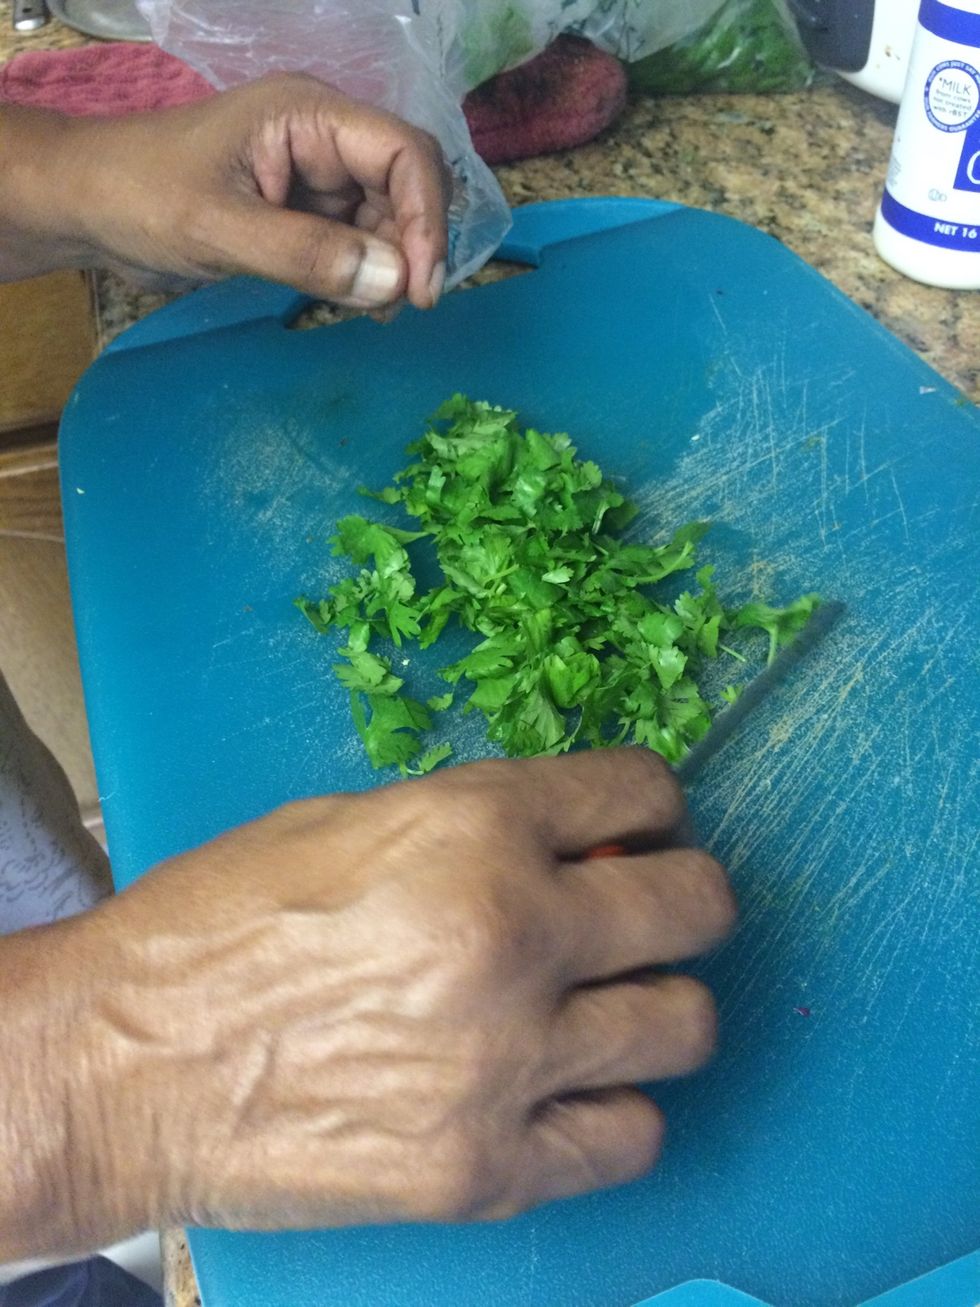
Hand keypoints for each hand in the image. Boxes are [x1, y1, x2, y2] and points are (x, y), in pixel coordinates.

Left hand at [0, 74, 449, 307]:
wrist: (88, 205)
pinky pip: (355, 239)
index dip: (426, 219)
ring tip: (370, 313)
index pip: (404, 153)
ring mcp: (315, 173)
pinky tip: (351, 303)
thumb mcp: (221, 229)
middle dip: (411, 246)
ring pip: (386, 218)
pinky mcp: (302, 209)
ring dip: (389, 266)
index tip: (419, 288)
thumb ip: (307, 254)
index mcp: (308, 114)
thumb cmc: (141, 197)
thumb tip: (394, 283)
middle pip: (405, 185)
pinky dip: (363, 273)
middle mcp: (323, 136)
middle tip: (396, 308)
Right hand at [0, 750, 734, 1258]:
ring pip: (685, 1027)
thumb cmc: (219, 923)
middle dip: (685, 897)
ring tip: (604, 1006)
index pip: (640, 789)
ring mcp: (507, 1063)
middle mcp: (510, 936)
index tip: (641, 825)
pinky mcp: (486, 1171)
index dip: (651, 803)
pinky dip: (613, 1108)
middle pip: (696, 906)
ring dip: (657, 1006)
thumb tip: (579, 841)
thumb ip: (479, 826)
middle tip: (647, 911)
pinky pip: (631, 1137)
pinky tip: (567, 1090)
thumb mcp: (349, 824)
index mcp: (471, 828)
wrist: (121, 1063)